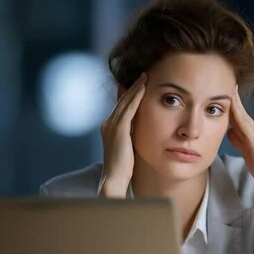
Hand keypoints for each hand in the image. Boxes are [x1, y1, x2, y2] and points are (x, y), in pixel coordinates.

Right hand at [99, 73, 147, 196]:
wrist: (114, 179)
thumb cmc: (123, 168)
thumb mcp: (128, 147)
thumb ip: (132, 136)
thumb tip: (140, 129)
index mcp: (110, 128)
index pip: (121, 107)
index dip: (130, 95)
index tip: (139, 85)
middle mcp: (108, 124)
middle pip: (122, 100)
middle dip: (133, 87)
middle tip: (143, 75)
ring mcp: (111, 126)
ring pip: (125, 101)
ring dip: (136, 88)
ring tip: (146, 76)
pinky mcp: (118, 129)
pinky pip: (129, 108)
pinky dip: (136, 97)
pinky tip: (143, 88)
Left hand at [227, 85, 253, 191]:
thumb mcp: (248, 153)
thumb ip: (239, 141)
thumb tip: (229, 132)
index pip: (241, 116)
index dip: (233, 104)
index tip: (226, 91)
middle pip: (241, 113)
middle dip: (233, 98)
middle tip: (225, 81)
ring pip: (242, 115)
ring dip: (234, 101)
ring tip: (227, 87)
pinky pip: (243, 122)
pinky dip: (237, 112)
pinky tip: (231, 104)